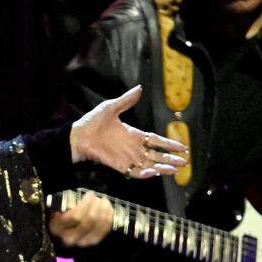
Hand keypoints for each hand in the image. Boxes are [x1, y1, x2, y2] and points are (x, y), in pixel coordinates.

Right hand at [48, 193, 113, 246]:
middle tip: (96, 197)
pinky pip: (105, 228)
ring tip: (102, 201)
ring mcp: (82, 241)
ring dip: (103, 210)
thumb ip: (66, 202)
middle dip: (96, 206)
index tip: (89, 195)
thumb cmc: (61, 214)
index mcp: (57, 227)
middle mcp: (69, 237)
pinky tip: (107, 208)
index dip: (86, 204)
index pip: (74, 217)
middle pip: (88, 221)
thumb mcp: (58, 207)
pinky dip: (108, 216)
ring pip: (98, 225)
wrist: (63, 228)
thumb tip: (77, 196)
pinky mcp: (93, 241)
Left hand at [70, 85, 187, 178]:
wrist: (77, 136)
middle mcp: (133, 148)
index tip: (183, 147)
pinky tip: (154, 172)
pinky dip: (144, 174)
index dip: (169, 144)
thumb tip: (139, 88)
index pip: (156, 141)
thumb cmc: (92, 122)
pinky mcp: (119, 166)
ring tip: (175, 169)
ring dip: (162, 168)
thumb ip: (126, 100)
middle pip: (156, 155)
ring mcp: (127, 158)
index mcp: (133, 135)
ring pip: (149, 165)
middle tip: (185, 163)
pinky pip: (134, 172)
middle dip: (170, 159)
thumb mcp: (111, 107)